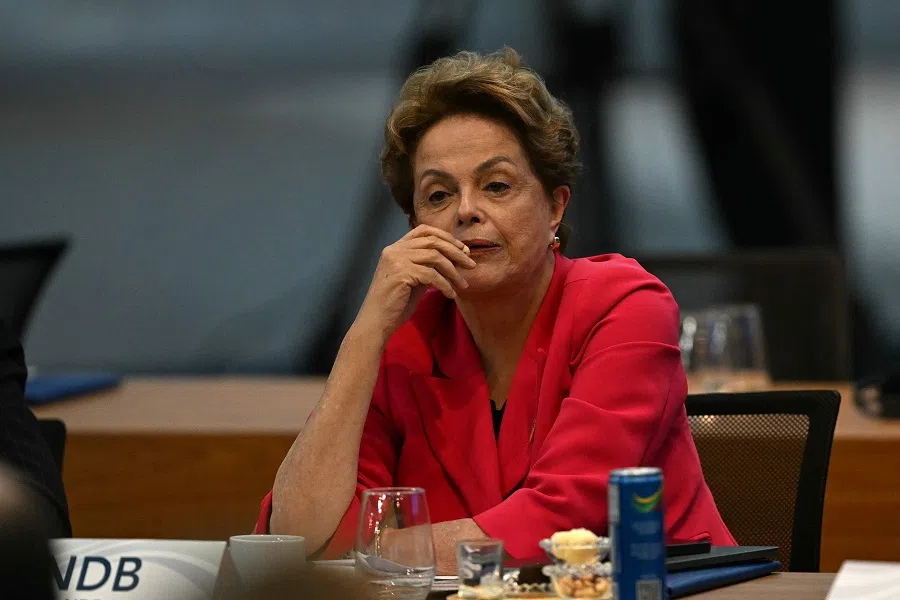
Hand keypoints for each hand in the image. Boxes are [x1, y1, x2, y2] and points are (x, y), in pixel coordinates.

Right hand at [355, 225, 475, 342]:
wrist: (377, 321)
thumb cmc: (395, 303)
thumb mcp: (414, 279)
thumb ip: (427, 266)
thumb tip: (454, 260)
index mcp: (396, 247)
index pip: (424, 231)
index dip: (446, 237)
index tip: (462, 249)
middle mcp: (395, 249)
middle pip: (433, 241)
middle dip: (456, 252)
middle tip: (471, 265)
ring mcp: (397, 260)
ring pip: (435, 257)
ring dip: (453, 271)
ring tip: (463, 284)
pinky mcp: (402, 273)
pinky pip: (432, 275)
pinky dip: (445, 285)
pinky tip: (451, 294)